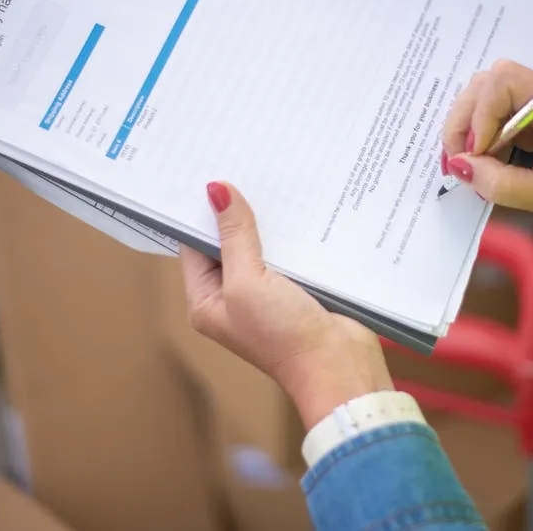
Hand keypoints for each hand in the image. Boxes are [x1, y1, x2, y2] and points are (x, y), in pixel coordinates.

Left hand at [180, 182, 393, 428]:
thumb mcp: (247, 282)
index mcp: (207, 301)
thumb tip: (217, 191)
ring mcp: (266, 293)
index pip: (194, 246)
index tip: (211, 173)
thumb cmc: (283, 336)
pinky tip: (299, 207)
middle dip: (235, 211)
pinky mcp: (297, 289)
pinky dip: (292, 233)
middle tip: (243, 166)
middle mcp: (233, 297)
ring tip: (271, 179)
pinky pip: (288, 252)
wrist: (339, 366)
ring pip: (261, 244)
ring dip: (267, 220)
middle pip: (227, 243)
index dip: (200, 212)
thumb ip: (233, 236)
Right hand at [442, 60, 532, 255]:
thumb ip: (501, 183)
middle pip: (490, 83)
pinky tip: (489, 163)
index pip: (502, 82)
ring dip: (473, 128)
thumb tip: (460, 166)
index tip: (472, 155)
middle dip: (466, 121)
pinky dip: (487, 135)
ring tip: (474, 166)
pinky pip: (502, 112)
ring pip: (491, 95)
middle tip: (459, 162)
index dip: (478, 116)